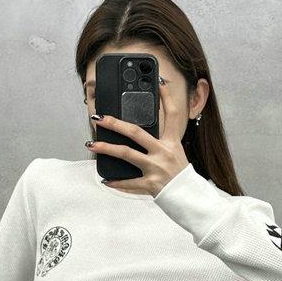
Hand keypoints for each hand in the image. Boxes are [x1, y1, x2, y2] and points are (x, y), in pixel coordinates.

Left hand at [87, 80, 189, 196]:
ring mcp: (156, 169)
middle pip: (136, 132)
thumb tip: (139, 134)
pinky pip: (129, 183)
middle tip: (99, 117)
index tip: (159, 82)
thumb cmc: (180, 176)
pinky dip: (116, 182)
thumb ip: (161, 143)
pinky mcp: (151, 185)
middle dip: (115, 123)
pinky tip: (105, 179)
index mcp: (172, 143)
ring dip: (107, 148)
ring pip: (126, 154)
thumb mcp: (176, 154)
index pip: (171, 115)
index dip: (166, 97)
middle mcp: (163, 153)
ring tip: (92, 145)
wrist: (189, 198)